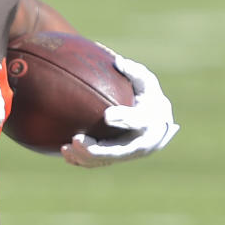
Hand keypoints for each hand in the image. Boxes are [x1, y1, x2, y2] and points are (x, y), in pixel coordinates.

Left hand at [61, 52, 178, 167]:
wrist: (159, 126)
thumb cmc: (150, 99)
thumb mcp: (147, 84)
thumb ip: (134, 73)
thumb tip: (117, 61)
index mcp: (150, 122)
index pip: (137, 121)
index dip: (122, 119)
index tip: (107, 116)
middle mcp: (141, 144)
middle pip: (117, 151)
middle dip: (96, 149)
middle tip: (76, 140)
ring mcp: (128, 155)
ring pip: (105, 160)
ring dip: (84, 157)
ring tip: (66, 148)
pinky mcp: (117, 159)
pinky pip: (98, 163)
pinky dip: (82, 160)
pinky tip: (65, 153)